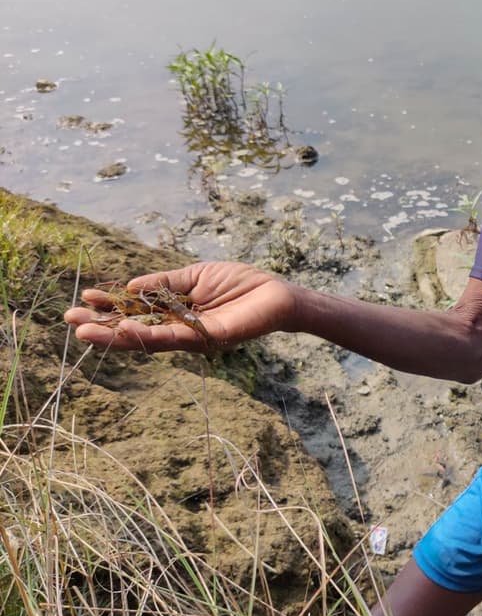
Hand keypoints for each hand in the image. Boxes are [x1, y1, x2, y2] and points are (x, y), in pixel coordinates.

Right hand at [64, 261, 296, 352]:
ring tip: (85, 332)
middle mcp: (179, 328)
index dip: (110, 307)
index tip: (83, 298)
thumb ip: (164, 283)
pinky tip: (125, 328)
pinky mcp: (207, 338)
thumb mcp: (195, 276)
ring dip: (116, 335)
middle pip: (135, 330)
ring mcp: (192, 336)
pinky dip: (148, 335)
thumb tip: (129, 287)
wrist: (277, 294)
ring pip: (148, 339)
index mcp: (175, 312)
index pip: (135, 312)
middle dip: (102, 326)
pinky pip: (173, 338)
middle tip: (70, 321)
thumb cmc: (240, 283)